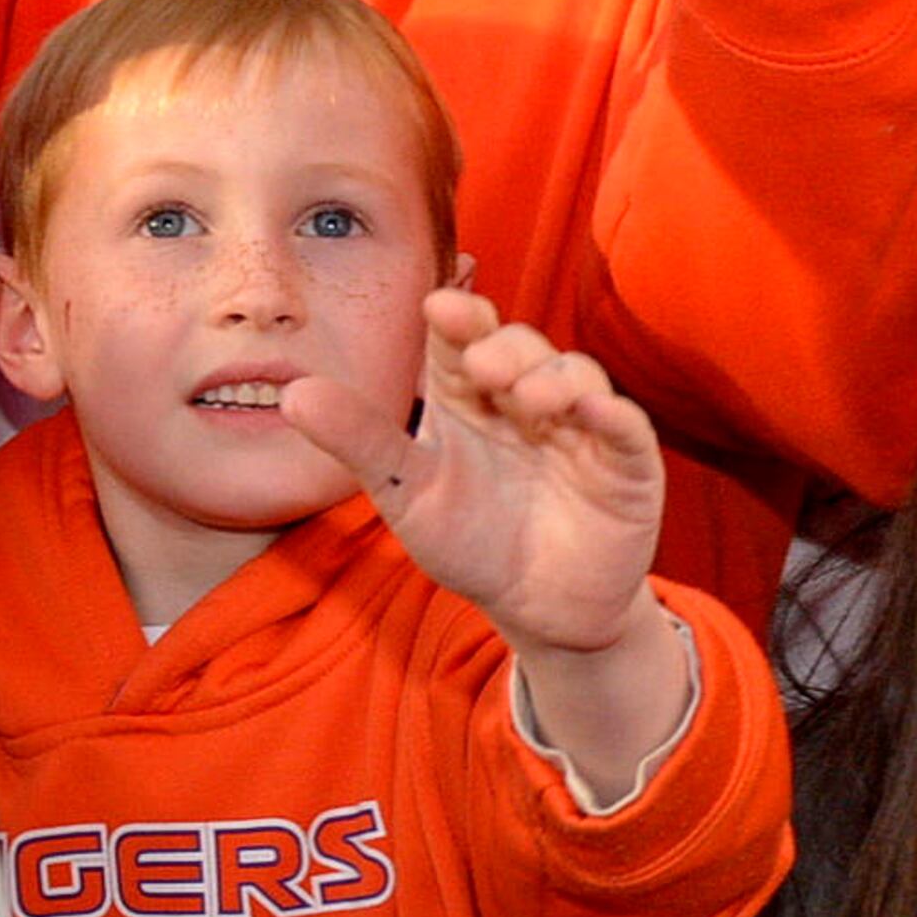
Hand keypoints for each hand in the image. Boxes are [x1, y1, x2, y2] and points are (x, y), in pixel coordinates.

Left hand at [284, 289, 684, 802]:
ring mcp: (580, 425)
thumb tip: (290, 394)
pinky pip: (625, 425)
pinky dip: (611, 413)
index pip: (462, 337)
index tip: (439, 305)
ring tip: (527, 397)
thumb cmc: (469, 539)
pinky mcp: (627, 462)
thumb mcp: (405, 492)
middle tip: (479, 366)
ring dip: (553, 376)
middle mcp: (525, 396)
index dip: (457, 316)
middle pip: (519, 347)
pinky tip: (591, 410)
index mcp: (469, 394)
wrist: (538, 611)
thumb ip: (358, 441)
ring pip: (575, 374)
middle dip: (502, 347)